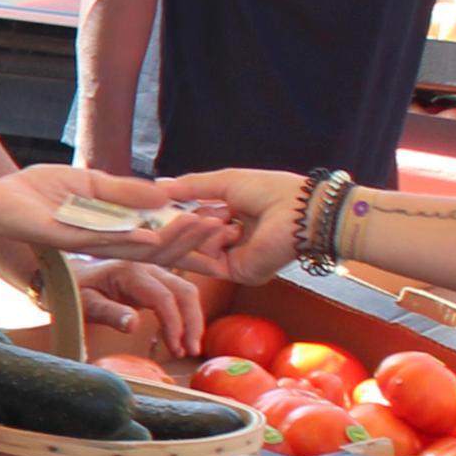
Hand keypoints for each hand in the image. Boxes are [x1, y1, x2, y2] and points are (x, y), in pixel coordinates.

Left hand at [0, 165, 219, 267]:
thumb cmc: (39, 190)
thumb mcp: (91, 182)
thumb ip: (125, 189)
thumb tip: (164, 193)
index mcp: (115, 228)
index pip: (161, 234)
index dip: (191, 232)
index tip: (221, 220)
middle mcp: (107, 242)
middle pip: (160, 248)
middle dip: (193, 238)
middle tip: (222, 226)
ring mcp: (90, 244)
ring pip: (140, 249)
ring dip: (172, 239)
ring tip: (201, 226)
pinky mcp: (69, 241)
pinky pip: (105, 243)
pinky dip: (130, 240)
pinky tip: (153, 235)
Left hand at [75, 259, 206, 358]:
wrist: (71, 274)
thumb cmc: (74, 289)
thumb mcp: (85, 303)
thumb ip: (108, 313)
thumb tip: (133, 325)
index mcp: (128, 272)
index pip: (163, 297)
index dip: (174, 324)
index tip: (176, 349)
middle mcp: (146, 268)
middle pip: (184, 291)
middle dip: (192, 323)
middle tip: (191, 352)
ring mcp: (153, 272)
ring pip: (186, 292)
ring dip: (192, 320)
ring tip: (187, 348)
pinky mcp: (156, 280)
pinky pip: (179, 295)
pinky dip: (185, 315)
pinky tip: (181, 337)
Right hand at [153, 170, 306, 283]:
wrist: (300, 212)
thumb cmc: (272, 192)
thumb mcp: (224, 182)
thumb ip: (190, 186)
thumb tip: (158, 187)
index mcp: (228, 218)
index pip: (189, 219)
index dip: (172, 213)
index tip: (155, 204)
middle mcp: (228, 240)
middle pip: (185, 237)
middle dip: (181, 221)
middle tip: (175, 211)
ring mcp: (230, 258)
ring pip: (191, 248)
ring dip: (201, 229)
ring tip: (223, 216)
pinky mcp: (234, 273)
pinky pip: (204, 260)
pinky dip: (211, 241)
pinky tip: (229, 229)